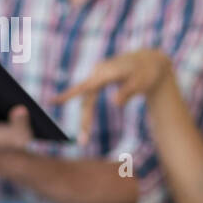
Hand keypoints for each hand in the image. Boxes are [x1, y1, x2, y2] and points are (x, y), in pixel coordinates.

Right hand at [53, 49, 174, 143]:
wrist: (150, 61)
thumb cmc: (146, 72)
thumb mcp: (140, 83)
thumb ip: (127, 92)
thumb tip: (114, 103)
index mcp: (105, 72)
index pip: (84, 87)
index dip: (68, 94)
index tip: (52, 102)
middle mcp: (98, 72)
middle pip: (85, 99)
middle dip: (84, 120)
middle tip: (83, 142)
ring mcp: (97, 75)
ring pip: (86, 99)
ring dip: (85, 118)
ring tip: (85, 138)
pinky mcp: (99, 79)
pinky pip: (89, 97)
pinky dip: (87, 110)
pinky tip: (85, 124)